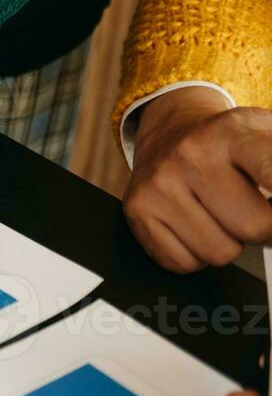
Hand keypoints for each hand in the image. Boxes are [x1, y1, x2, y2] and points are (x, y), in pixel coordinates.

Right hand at [124, 87, 271, 272]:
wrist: (173, 132)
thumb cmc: (233, 143)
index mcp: (233, 132)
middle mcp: (190, 155)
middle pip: (255, 228)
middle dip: (265, 229)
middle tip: (257, 209)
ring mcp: (159, 185)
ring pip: (220, 253)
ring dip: (230, 242)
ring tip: (222, 213)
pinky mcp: (138, 211)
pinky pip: (184, 263)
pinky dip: (197, 253)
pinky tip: (196, 223)